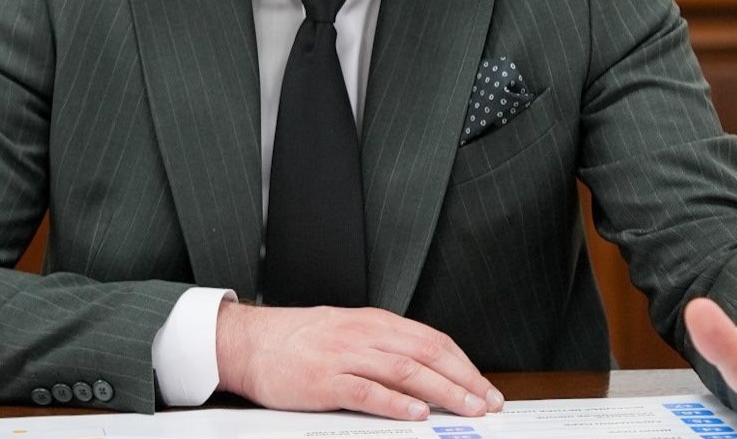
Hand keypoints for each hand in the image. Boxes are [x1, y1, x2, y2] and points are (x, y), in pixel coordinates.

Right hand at [214, 302, 504, 419]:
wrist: (249, 341)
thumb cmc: (297, 339)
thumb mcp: (348, 332)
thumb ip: (384, 347)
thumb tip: (426, 372)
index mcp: (374, 322)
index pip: (431, 340)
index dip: (462, 363)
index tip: (483, 385)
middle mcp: (364, 334)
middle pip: (426, 354)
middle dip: (462, 379)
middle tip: (486, 401)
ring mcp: (344, 356)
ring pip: (405, 370)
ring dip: (442, 391)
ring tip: (466, 408)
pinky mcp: (325, 380)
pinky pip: (367, 392)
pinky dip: (395, 403)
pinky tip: (415, 413)